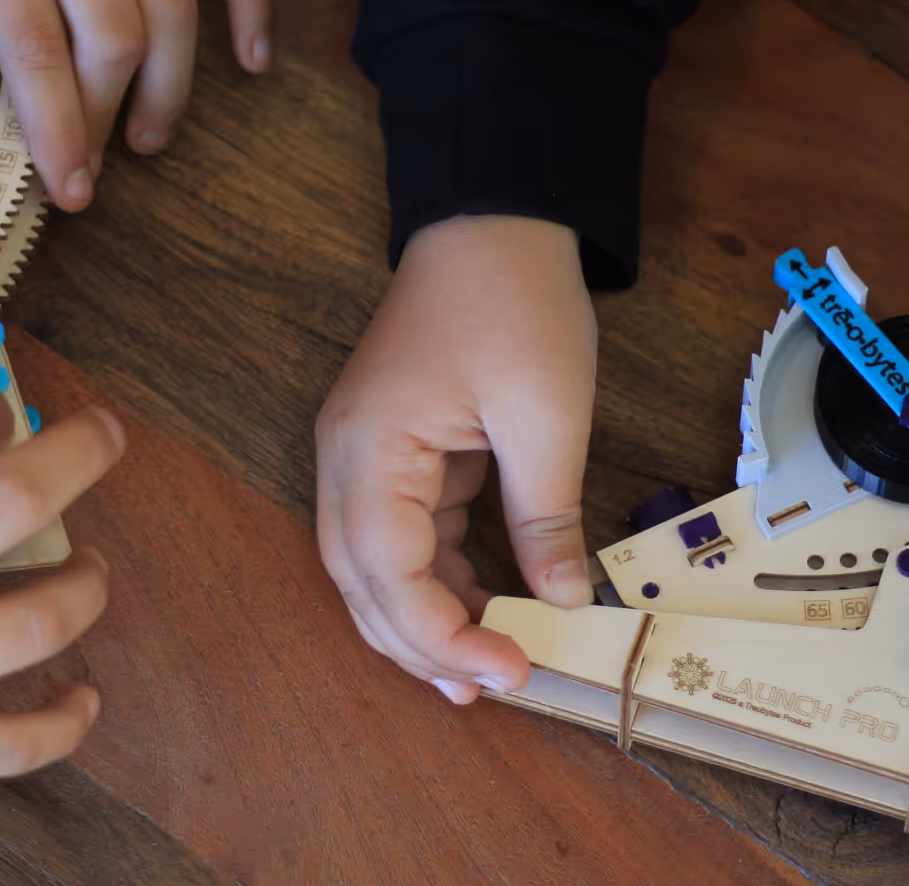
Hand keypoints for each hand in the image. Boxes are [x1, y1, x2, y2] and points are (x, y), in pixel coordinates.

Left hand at [0, 0, 270, 211]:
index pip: (32, 48)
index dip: (57, 130)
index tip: (70, 187)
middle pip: (112, 37)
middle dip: (107, 117)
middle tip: (95, 159)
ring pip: (173, 6)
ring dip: (170, 87)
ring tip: (150, 135)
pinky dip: (250, 4)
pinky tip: (252, 61)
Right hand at [316, 216, 598, 703]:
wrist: (493, 217)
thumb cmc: (513, 297)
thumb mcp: (547, 414)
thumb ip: (545, 517)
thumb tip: (562, 600)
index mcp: (371, 447)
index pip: (388, 572)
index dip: (443, 634)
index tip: (507, 669)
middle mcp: (346, 458)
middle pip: (362, 583)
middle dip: (420, 645)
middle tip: (488, 691)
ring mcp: (362, 454)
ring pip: (373, 568)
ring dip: (421, 621)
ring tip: (480, 672)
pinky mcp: (390, 451)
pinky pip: (399, 535)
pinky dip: (433, 580)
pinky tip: (477, 611)